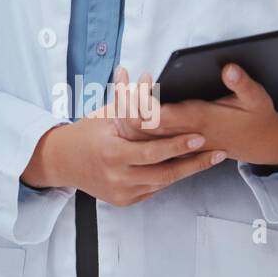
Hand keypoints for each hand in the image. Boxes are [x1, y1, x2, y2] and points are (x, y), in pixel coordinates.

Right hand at [21, 109, 224, 206]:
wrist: (61, 162)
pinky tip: (188, 166)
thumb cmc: (85, 133)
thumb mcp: (104, 115)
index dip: (176, 145)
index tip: (199, 136)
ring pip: (162, 183)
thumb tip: (145, 76)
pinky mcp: (124, 200)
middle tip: (216, 150)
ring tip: (211, 158)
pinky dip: (170, 177)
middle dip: (193, 162)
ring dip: (188, 170)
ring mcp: (120, 191)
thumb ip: (127, 100)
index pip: (149, 150)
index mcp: (110, 151)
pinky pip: (154, 189)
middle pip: (163, 172)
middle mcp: (116, 175)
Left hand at [111, 64, 277, 166]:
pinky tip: (125, 98)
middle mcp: (182, 134)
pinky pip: (144, 137)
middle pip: (141, 125)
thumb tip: (228, 67)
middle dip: (125, 102)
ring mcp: (176, 141)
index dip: (143, 101)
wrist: (259, 144)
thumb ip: (242, 84)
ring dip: (123, 111)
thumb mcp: (257, 99)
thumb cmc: (255, 117)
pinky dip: (129, 121)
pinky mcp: (175, 142)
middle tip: (121, 74)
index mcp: (198, 120)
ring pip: (139, 133)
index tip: (136, 78)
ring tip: (120, 81)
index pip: (161, 116)